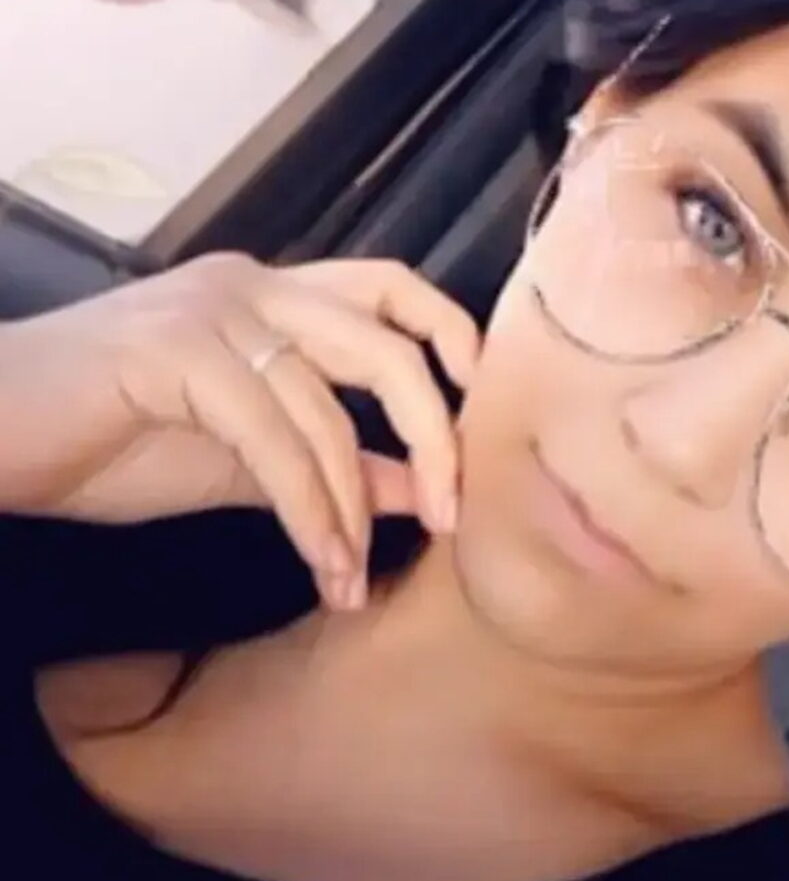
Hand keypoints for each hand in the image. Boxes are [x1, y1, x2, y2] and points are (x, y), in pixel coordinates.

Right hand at [0, 254, 478, 609]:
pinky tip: (323, 566)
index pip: (391, 288)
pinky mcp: (178, 352)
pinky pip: (274, 442)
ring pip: (330, 408)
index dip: (451, 335)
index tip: (481, 408)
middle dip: (433, 435)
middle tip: (453, 517)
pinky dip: (310, 513)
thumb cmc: (113, 440)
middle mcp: (256, 286)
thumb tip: (425, 488)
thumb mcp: (250, 458)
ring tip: (354, 575)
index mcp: (276, 294)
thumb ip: (339, 462)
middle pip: (387, 344)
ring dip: (355, 506)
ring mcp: (216, 312)